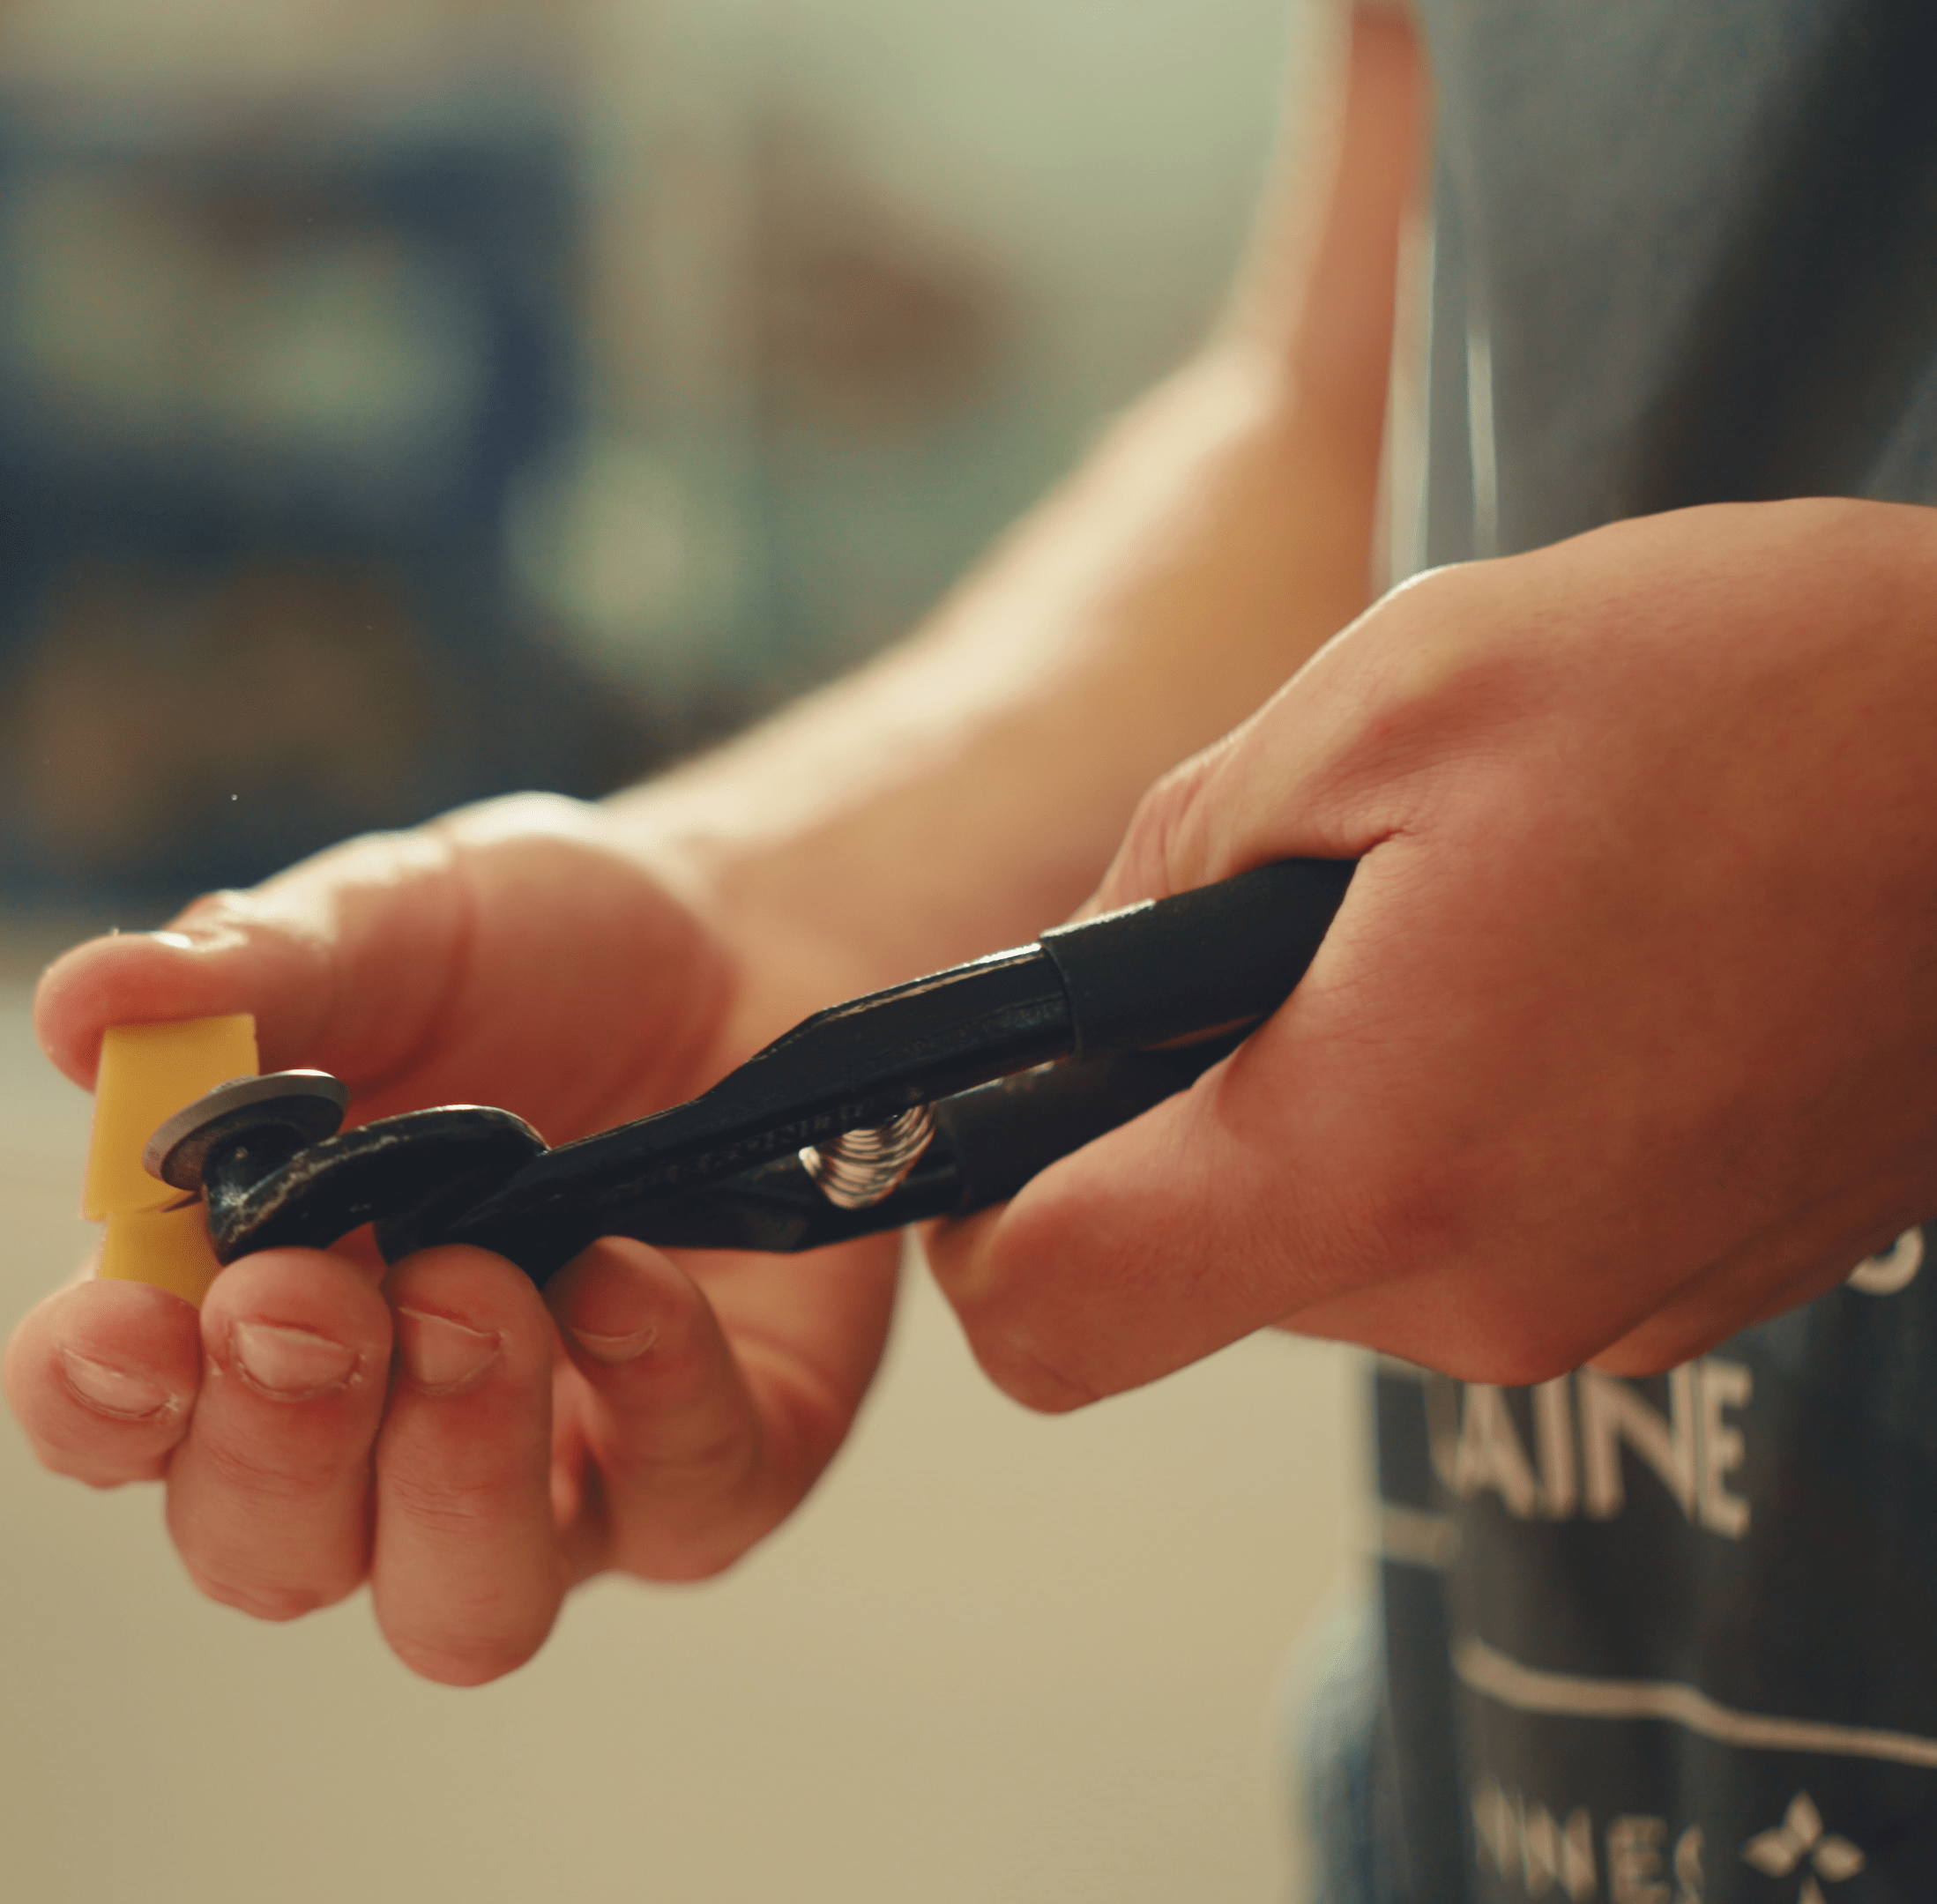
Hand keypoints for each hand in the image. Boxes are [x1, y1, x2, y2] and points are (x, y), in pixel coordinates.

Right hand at [4, 794, 896, 1682]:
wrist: (747, 939)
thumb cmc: (545, 947)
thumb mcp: (396, 923)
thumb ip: (254, 971)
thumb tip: (92, 1005)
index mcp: (253, 1302)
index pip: (125, 1422)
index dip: (100, 1403)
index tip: (122, 1326)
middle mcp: (385, 1425)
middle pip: (272, 1555)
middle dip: (281, 1444)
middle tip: (319, 1296)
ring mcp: (554, 1468)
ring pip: (465, 1606)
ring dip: (453, 1470)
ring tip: (479, 1290)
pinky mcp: (713, 1467)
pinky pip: (679, 1498)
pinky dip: (651, 1389)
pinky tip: (631, 1269)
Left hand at [929, 498, 1936, 1401]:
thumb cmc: (1750, 697)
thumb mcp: (1396, 695)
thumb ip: (1178, 853)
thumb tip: (1088, 967)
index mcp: (1373, 1160)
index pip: (1050, 1317)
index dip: (978, 1218)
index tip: (1006, 1106)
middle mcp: (1482, 1296)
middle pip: (1186, 1270)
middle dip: (1175, 1107)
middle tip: (1280, 924)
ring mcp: (1595, 1315)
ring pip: (1326, 1246)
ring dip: (1321, 1095)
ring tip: (1448, 920)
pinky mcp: (1674, 1288)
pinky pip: (1464, 1235)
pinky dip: (1441, 1122)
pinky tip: (1545, 975)